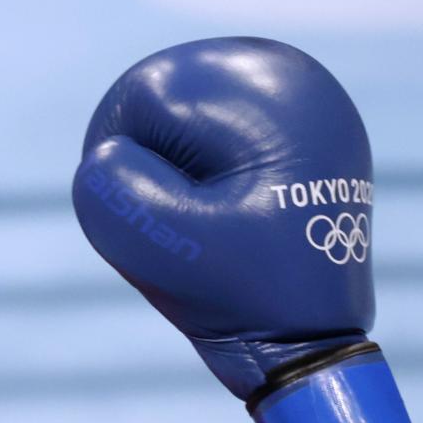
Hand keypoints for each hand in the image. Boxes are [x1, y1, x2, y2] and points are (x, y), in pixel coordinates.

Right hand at [72, 38, 422, 422]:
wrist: (314, 341)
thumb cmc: (241, 296)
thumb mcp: (163, 246)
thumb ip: (115, 188)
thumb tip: (109, 153)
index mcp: (264, 99)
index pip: (146, 94)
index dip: (127, 163)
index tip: (156, 218)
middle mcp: (293, 80)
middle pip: (171, 98)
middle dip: (157, 162)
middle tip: (184, 224)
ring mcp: (304, 104)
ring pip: (192, 117)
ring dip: (178, 168)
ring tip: (205, 224)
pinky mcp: (300, 134)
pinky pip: (222, 135)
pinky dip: (207, 171)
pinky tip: (223, 215)